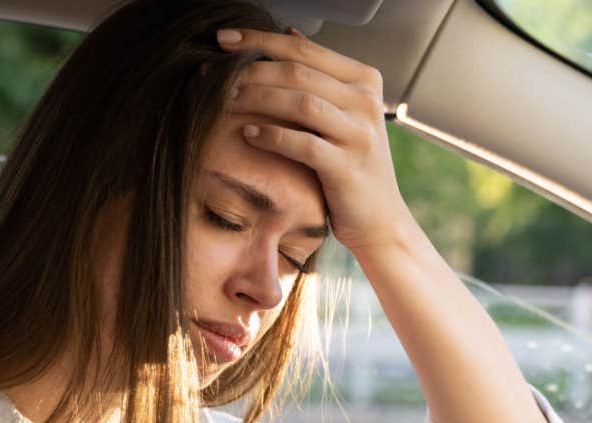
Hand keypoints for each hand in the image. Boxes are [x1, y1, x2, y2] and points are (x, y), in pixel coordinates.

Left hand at [216, 27, 416, 257]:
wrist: (379, 220)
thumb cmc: (352, 165)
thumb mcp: (342, 114)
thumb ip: (321, 76)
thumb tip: (290, 34)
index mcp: (364, 80)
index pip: (305, 49)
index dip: (259, 40)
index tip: (222, 39)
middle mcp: (366, 102)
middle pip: (298, 71)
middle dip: (249, 68)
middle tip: (212, 72)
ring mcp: (361, 134)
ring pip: (301, 102)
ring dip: (256, 98)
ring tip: (223, 100)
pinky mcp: (348, 167)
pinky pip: (304, 144)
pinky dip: (272, 136)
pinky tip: (247, 135)